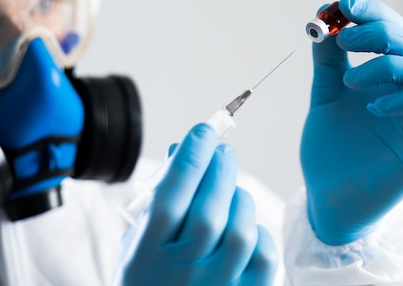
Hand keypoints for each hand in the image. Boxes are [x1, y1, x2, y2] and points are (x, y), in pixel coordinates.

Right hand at [118, 124, 277, 285]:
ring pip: (241, 228)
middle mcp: (182, 273)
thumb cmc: (150, 278)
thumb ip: (159, 198)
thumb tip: (182, 148)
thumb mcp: (139, 240)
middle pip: (210, 208)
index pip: (171, 195)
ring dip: (238, 198)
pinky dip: (258, 232)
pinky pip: (263, 254)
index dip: (190, 156)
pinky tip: (244, 226)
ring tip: (229, 190)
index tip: (203, 130)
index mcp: (147, 255)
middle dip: (220, 168)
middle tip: (223, 151)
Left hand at [301, 0, 402, 244]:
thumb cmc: (329, 150)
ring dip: (391, 65)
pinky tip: (373, 108)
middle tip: (345, 38)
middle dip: (382, 33)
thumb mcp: (325, 95)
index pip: (399, 32)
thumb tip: (324, 16)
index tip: (344, 4)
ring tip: (350, 80)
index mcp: (390, 78)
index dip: (376, 13)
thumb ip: (328, 60)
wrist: (327, 199)